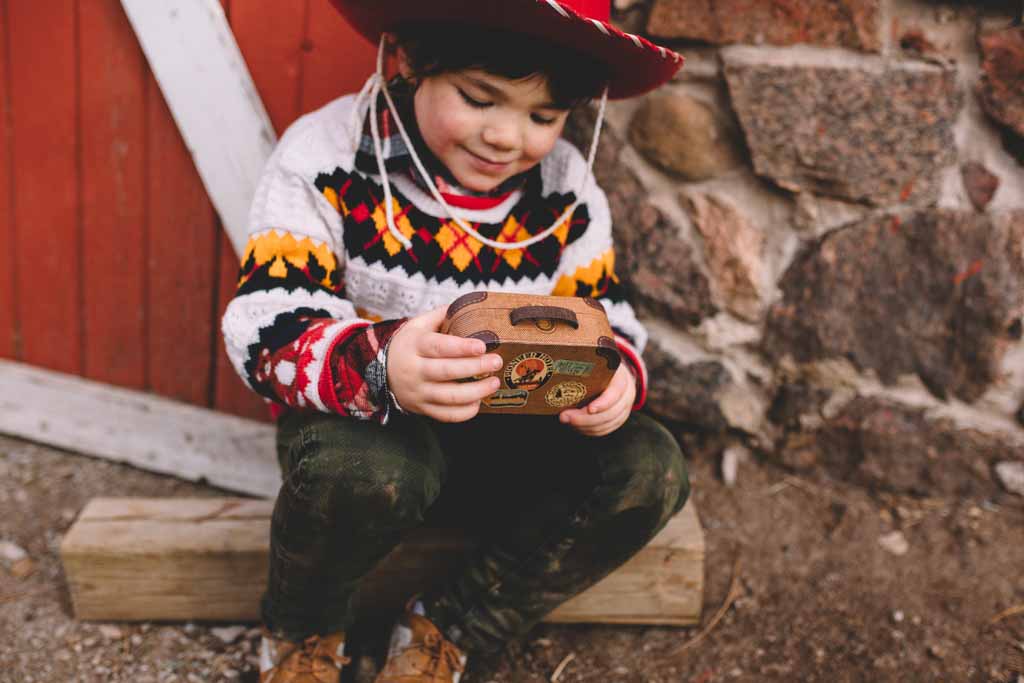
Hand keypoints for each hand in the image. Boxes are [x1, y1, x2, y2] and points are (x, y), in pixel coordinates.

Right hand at [387, 306, 503, 422]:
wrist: (383, 372)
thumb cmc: (408, 346)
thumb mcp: (417, 325)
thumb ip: (442, 315)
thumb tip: (470, 305)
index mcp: (414, 346)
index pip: (438, 347)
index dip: (461, 347)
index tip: (482, 346)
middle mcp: (415, 370)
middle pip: (447, 371)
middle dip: (475, 367)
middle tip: (496, 361)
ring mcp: (418, 392)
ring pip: (449, 396)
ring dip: (476, 391)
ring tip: (494, 383)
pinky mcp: (423, 409)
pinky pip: (446, 415)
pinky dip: (465, 412)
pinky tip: (479, 401)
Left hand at [559, 362, 635, 436]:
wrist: (616, 373)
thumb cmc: (600, 365)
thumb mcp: (595, 361)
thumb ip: (581, 365)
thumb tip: (556, 368)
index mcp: (621, 377)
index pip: (616, 392)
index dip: (604, 403)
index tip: (589, 409)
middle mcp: (626, 394)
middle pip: (611, 413)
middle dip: (586, 419)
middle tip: (564, 417)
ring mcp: (624, 408)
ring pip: (607, 424)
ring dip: (585, 426)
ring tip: (566, 420)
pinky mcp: (618, 419)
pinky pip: (605, 429)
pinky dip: (590, 430)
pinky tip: (576, 426)